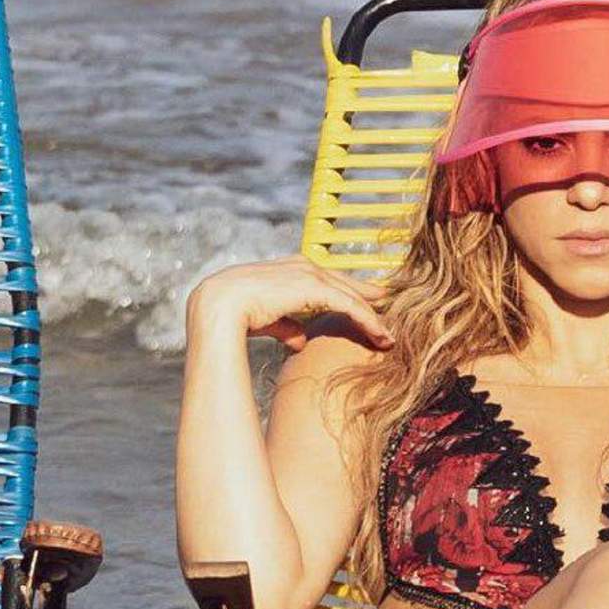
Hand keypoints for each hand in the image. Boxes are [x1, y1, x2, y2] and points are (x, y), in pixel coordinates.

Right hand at [186, 254, 394, 352]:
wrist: (219, 307)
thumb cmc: (235, 315)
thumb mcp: (268, 320)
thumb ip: (287, 327)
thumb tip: (300, 342)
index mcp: (290, 269)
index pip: (328, 280)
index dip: (350, 292)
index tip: (369, 305)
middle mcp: (302, 266)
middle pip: (345, 283)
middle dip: (369, 299)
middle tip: (389, 316)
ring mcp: (309, 273)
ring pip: (351, 295)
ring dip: (373, 317)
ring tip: (388, 338)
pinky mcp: (314, 287)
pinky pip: (349, 305)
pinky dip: (368, 321)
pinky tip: (381, 336)